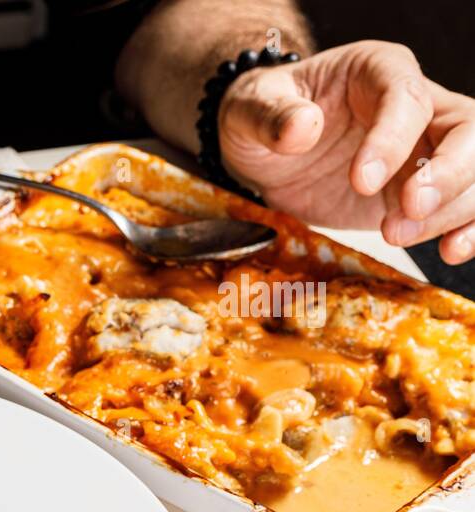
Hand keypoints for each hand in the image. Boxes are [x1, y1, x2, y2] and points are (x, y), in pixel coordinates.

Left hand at [218, 40, 474, 264]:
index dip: (393, 141)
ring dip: (449, 210)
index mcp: (378, 71)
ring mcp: (426, 150)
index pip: (408, 99)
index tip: (362, 181)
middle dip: (448, 174)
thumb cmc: (263, 115)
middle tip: (407, 210)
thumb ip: (270, 116)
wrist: (265, 150)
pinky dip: (467, 229)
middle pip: (466, 130)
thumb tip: (301, 128)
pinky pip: (465, 206)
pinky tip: (449, 250)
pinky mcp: (422, 192)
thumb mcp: (248, 108)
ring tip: (396, 233)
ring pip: (474, 171)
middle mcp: (416, 106)